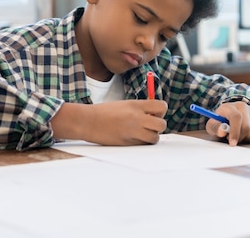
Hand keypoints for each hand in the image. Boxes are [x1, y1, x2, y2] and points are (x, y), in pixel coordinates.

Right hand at [51, 100, 167, 145]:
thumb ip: (140, 108)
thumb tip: (154, 114)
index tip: (155, 114)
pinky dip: (141, 143)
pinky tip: (133, 137)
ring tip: (142, 133)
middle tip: (150, 125)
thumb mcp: (124, 104)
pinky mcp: (127, 143)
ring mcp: (132, 131)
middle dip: (159, 126)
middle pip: (162, 124)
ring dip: (151, 136)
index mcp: (135, 105)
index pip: (161, 106)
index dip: (161, 111)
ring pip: (154, 138)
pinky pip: (143, 145)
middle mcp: (136, 118)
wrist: (88, 121)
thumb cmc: (104, 112)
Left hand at [205, 101, 249, 145]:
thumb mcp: (213, 125)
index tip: (232, 143)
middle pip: (246, 127)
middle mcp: (244, 106)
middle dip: (239, 138)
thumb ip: (215, 128)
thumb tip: (222, 131)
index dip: (234, 131)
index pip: (236, 117)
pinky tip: (246, 135)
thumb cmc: (221, 122)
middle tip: (232, 140)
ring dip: (245, 139)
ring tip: (238, 135)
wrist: (231, 116)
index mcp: (230, 106)